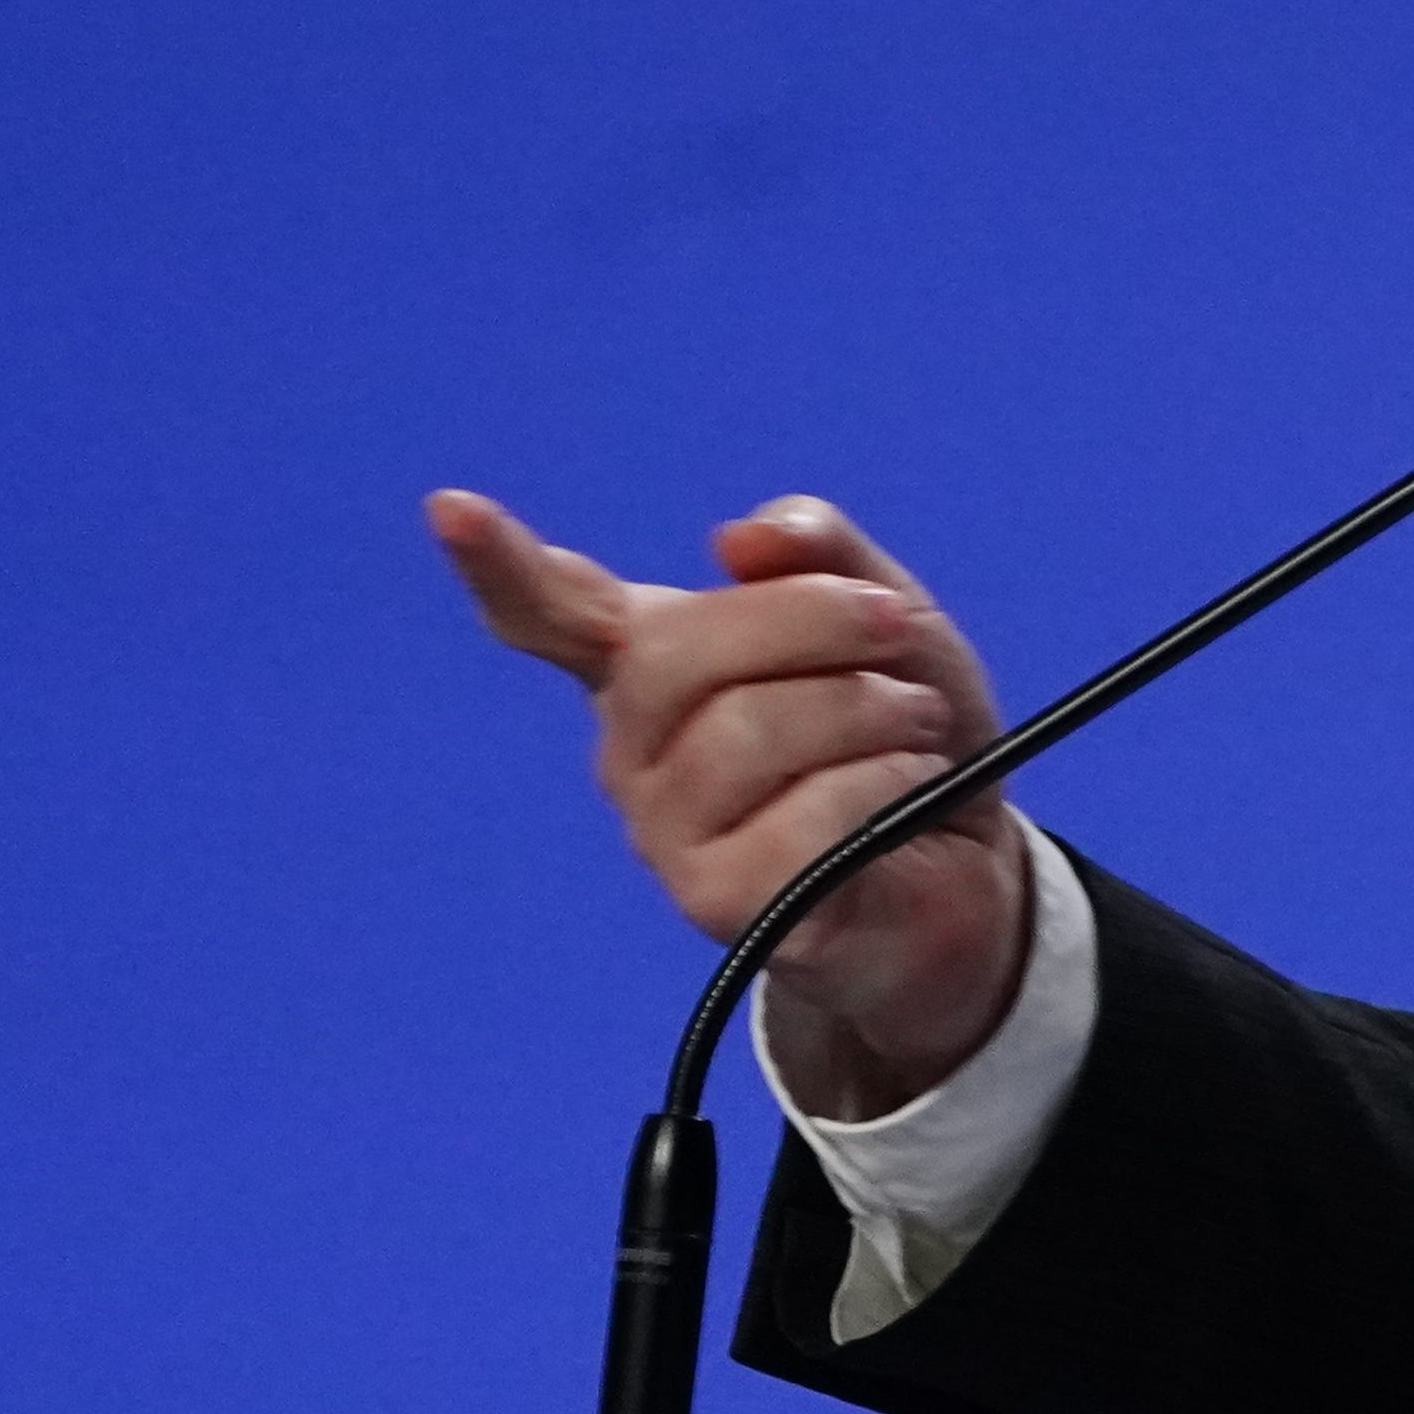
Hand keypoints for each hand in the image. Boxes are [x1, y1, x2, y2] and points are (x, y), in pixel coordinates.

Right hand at [424, 489, 1032, 1117]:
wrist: (963, 863)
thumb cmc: (902, 730)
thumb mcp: (886, 616)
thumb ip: (822, 554)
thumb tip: (740, 537)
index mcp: (653, 659)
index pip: (550, 611)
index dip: (502, 564)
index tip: (450, 509)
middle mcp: (636, 746)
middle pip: (675, 655)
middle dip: (808, 620)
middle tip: (894, 628)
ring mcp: (666, 831)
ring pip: (746, 735)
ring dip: (866, 711)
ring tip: (915, 726)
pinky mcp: (720, 903)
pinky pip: (799, 823)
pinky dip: (881, 785)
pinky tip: (909, 790)